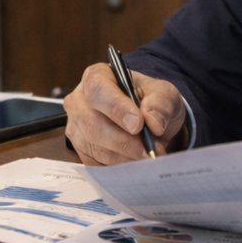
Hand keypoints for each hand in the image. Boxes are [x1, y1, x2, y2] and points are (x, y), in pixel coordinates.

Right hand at [63, 63, 187, 164]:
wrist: (149, 120)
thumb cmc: (151, 101)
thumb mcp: (164, 94)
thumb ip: (161, 103)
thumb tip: (152, 123)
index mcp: (97, 77)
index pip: (98, 91)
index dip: (117, 109)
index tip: (138, 125)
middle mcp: (79, 101)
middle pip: (93, 124)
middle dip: (125, 141)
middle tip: (151, 149)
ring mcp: (77, 127)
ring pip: (95, 147)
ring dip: (126, 155)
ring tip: (149, 154)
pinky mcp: (82, 150)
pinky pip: (97, 163)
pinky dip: (120, 165)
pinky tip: (136, 159)